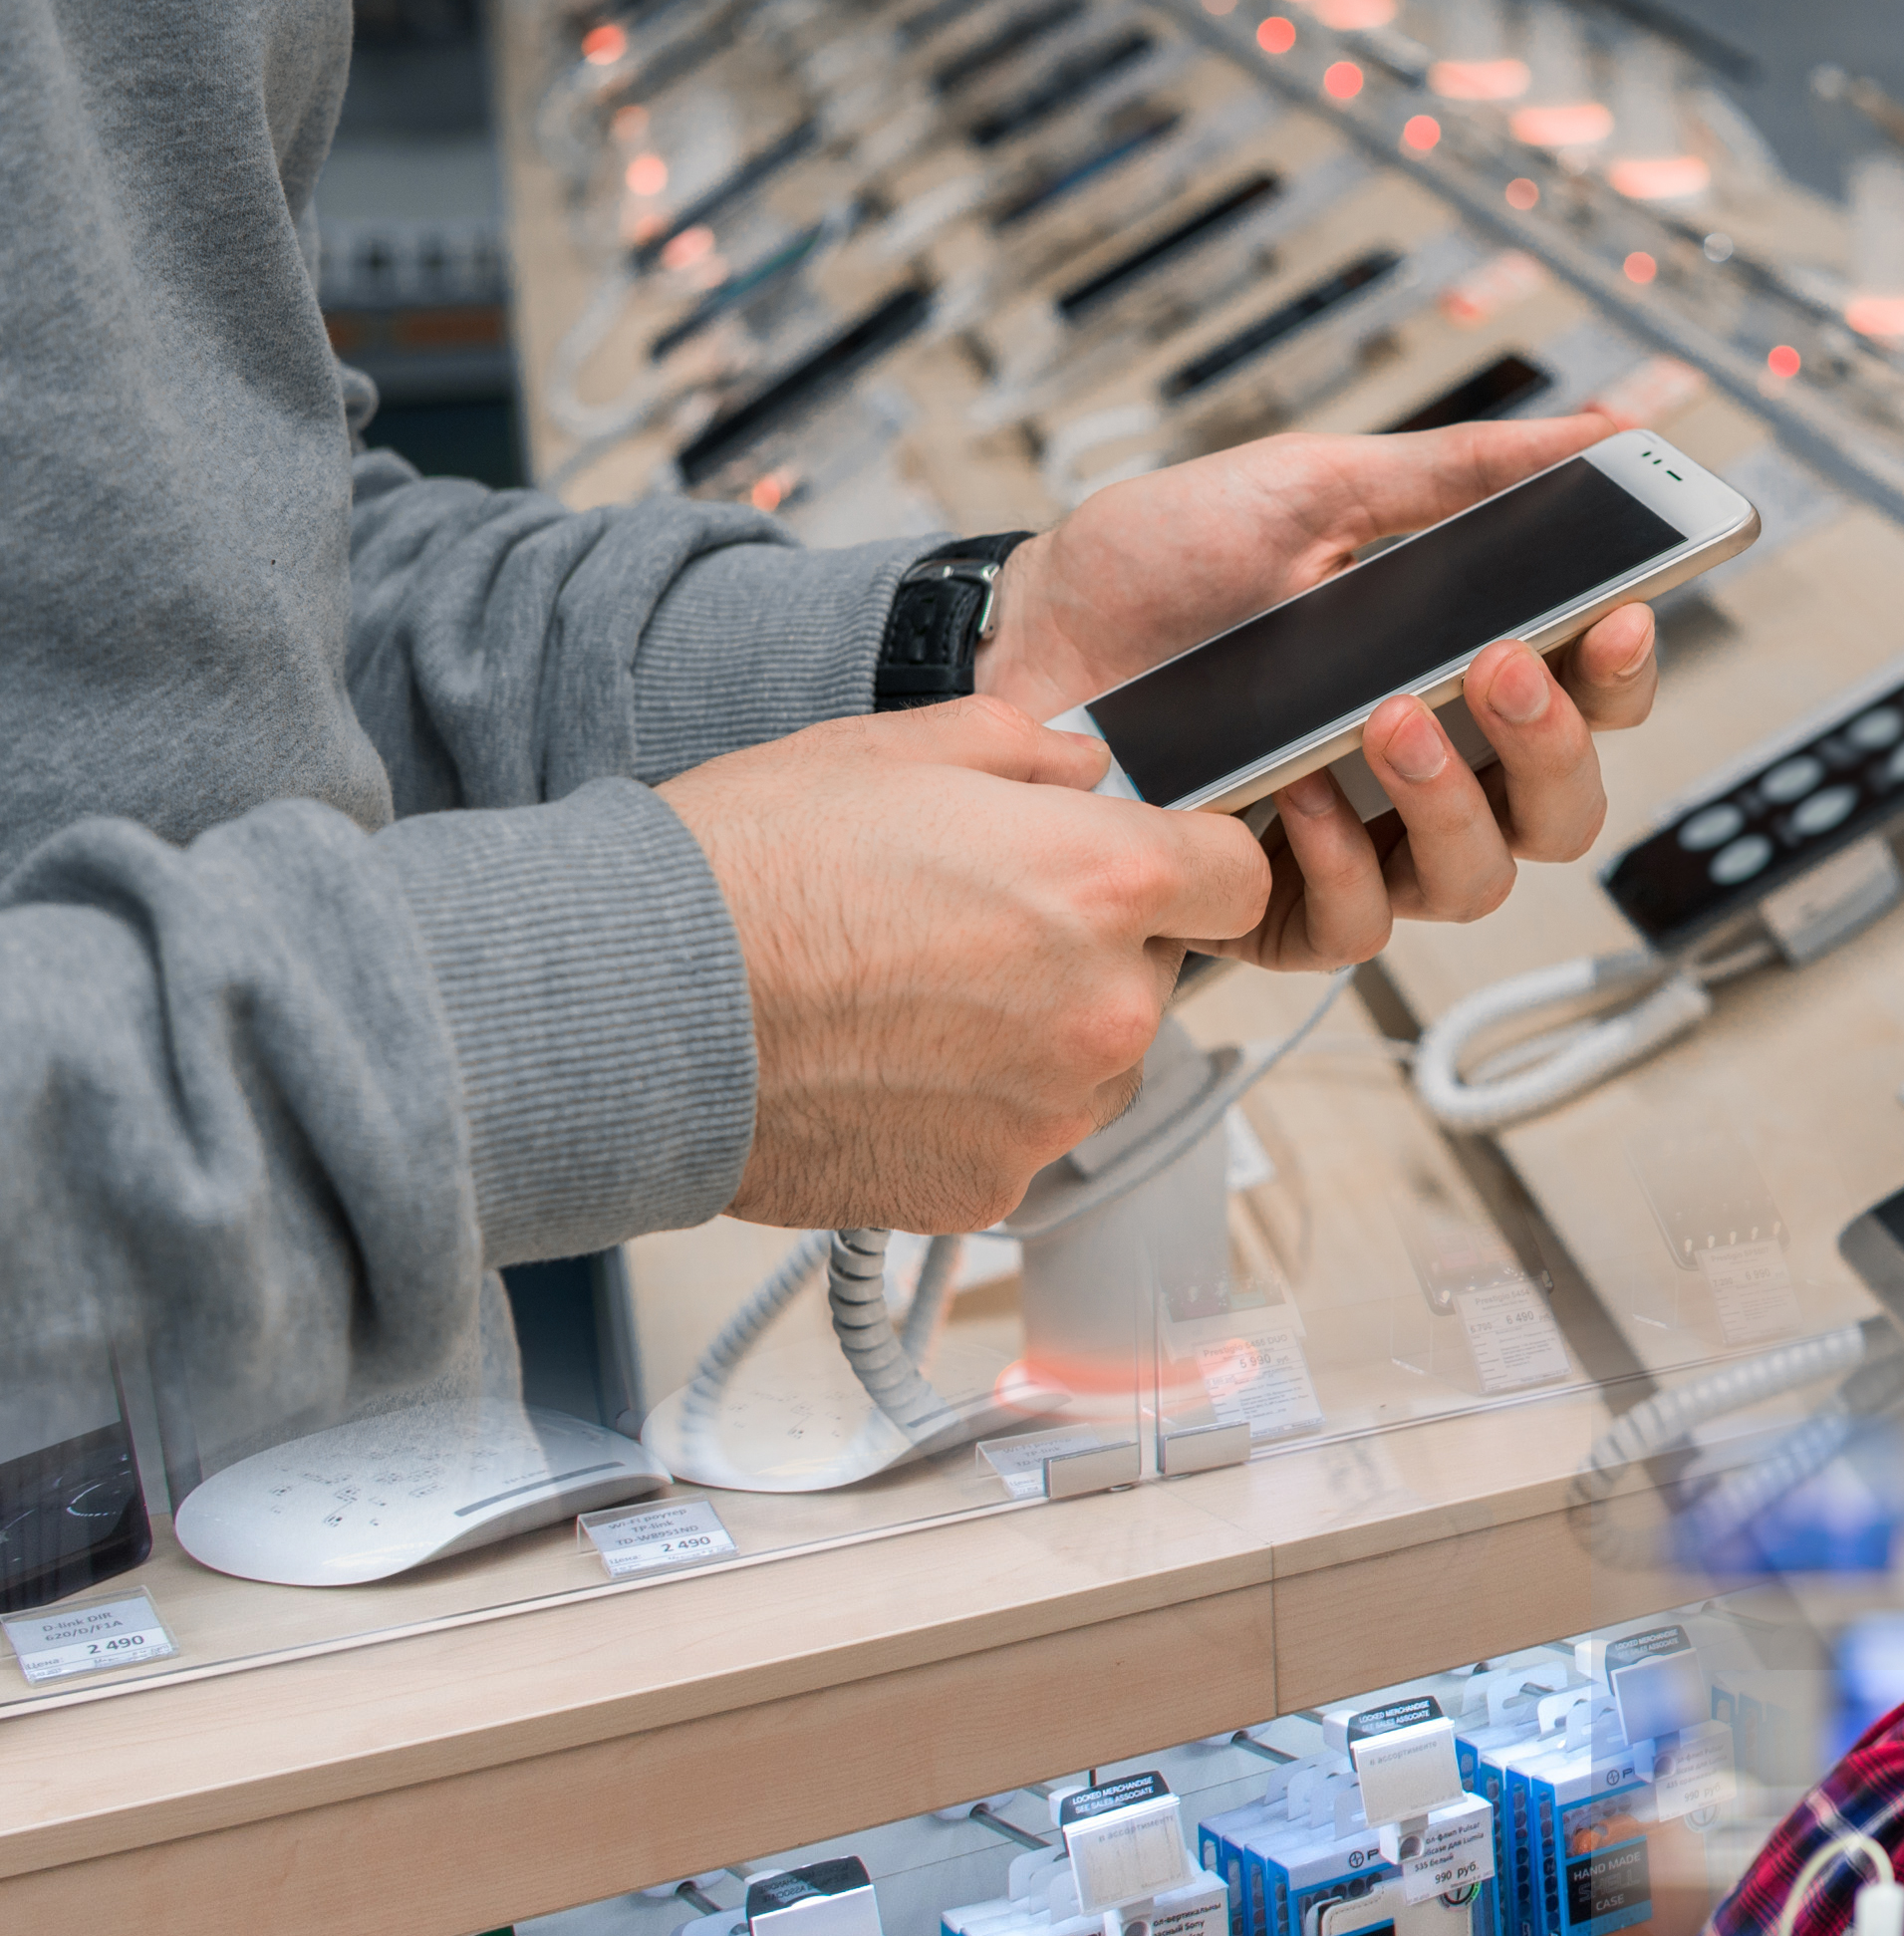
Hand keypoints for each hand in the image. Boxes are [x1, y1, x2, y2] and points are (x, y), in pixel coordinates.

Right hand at [660, 697, 1270, 1230]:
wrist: (635, 1005)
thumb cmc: (747, 870)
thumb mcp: (892, 750)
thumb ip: (1025, 751)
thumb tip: (1086, 770)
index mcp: (1102, 884)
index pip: (1235, 878)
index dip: (1187, 864)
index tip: (1143, 866)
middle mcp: (1104, 1007)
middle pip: (1156, 974)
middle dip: (1090, 948)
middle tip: (967, 927)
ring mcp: (1053, 1110)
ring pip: (1094, 1063)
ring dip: (1038, 1034)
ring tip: (909, 997)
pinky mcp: (993, 1185)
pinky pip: (1020, 1134)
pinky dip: (972, 1107)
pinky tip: (882, 1064)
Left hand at [968, 416, 1668, 956]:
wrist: (1024, 626)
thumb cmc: (1165, 565)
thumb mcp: (1315, 488)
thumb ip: (1460, 471)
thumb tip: (1599, 433)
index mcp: (1459, 676)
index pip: (1594, 701)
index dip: (1626, 671)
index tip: (1620, 610)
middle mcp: (1428, 776)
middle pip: (1563, 812)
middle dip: (1554, 745)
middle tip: (1503, 665)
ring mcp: (1357, 849)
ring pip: (1477, 881)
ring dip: (1453, 804)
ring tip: (1389, 718)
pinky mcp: (1272, 907)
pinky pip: (1354, 930)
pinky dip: (1341, 865)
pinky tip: (1296, 794)